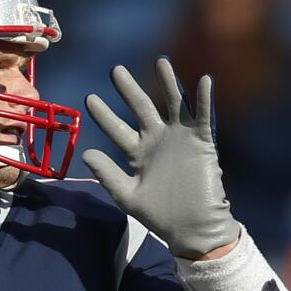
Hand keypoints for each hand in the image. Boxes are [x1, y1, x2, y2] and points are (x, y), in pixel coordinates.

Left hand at [82, 58, 238, 258]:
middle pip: (142, 108)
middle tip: (115, 70)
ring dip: (168, 83)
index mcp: (137, 153)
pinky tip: (202, 80)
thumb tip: (86, 153)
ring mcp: (180, 139)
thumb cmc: (159, 216)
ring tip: (161, 61)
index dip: (104, 114)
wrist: (192, 228)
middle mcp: (157, 141)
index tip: (89, 98)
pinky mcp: (202, 143)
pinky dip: (204, 99)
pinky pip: (203, 117)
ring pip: (173, 104)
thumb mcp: (127, 195)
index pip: (117, 128)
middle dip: (129, 89)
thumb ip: (107, 174)